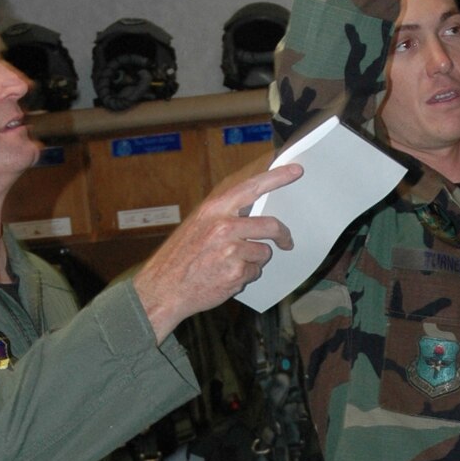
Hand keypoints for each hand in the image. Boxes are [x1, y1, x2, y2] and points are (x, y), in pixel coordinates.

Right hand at [133, 162, 300, 339]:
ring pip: (263, 252)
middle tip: (287, 241)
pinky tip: (224, 277)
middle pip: (270, 226)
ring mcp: (231, 251)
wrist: (163, 289)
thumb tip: (254, 212)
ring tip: (229, 265)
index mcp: (213, 210)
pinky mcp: (236, 274)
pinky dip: (245, 276)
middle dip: (283, 235)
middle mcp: (224, 227)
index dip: (277, 177)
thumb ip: (223, 216)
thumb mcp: (197, 226)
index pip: (252, 187)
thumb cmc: (180, 258)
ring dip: (254, 260)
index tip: (296, 171)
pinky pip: (254, 272)